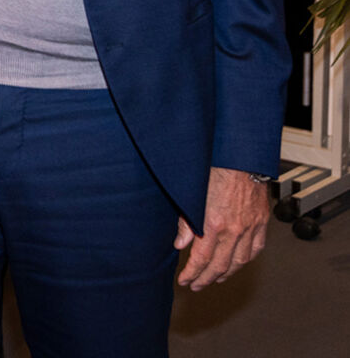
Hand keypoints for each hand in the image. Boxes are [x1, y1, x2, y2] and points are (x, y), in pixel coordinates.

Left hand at [175, 167, 267, 289]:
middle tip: (196, 285)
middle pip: (220, 265)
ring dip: (226, 273)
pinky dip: (246, 260)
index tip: (185, 281)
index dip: (192, 273)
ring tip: (215, 278)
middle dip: (206, 279)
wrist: (240, 157)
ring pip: (239, 261)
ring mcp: (250, 227)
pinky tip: (237, 264)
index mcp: (214, 224)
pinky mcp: (261, 222)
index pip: (201, 259)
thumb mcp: (191, 196)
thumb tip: (179, 244)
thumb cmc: (213, 171)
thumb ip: (185, 222)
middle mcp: (234, 230)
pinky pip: (256, 249)